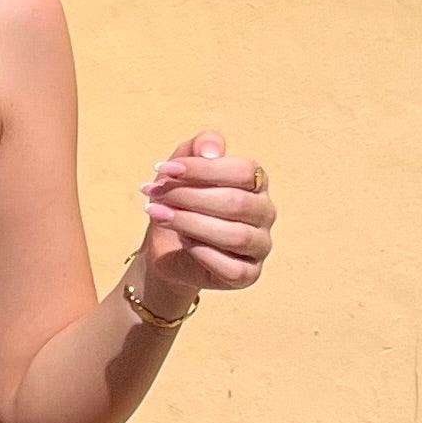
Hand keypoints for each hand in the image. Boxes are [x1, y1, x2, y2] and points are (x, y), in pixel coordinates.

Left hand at [138, 128, 274, 299]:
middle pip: (236, 203)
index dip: (204, 169)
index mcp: (256, 183)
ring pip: (235, 235)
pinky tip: (183, 242)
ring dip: (190, 223)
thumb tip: (212, 150)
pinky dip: (202, 252)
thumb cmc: (181, 204)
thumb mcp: (182, 169)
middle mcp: (265, 213)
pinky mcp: (249, 274)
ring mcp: (260, 245)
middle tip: (156, 196)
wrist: (168, 248)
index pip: (244, 171)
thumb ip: (198, 148)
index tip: (166, 170)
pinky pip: (232, 267)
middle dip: (190, 197)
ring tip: (160, 216)